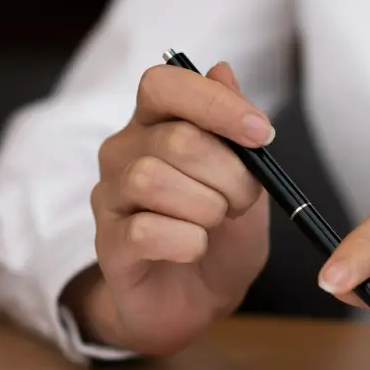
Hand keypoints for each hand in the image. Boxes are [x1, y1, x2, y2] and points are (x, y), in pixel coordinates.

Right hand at [65, 61, 273, 354]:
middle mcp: (124, 152)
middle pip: (175, 140)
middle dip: (229, 175)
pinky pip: (146, 230)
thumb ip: (234, 128)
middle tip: (240, 203)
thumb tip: (223, 69)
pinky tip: (193, 249)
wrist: (199, 301)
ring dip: (206, 209)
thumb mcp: (245, 179)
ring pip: (155, 181)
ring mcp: (110, 197)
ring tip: (215, 226)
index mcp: (156, 124)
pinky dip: (187, 242)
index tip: (261, 132)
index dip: (214, 103)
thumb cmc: (221, 234)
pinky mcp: (108, 244)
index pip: (164, 83)